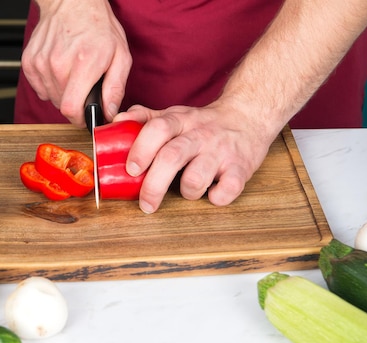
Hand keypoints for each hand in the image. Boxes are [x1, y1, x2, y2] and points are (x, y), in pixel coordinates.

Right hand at [22, 0, 131, 126]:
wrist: (72, 2)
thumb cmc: (98, 27)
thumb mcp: (120, 55)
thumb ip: (115, 88)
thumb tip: (109, 112)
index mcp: (83, 64)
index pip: (71, 109)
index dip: (79, 119)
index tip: (85, 116)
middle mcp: (58, 64)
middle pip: (61, 105)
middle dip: (74, 103)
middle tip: (84, 86)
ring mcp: (41, 62)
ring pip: (50, 97)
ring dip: (62, 93)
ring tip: (72, 74)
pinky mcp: (29, 62)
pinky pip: (39, 88)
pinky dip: (49, 85)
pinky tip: (60, 70)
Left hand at [114, 101, 280, 212]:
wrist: (249, 116)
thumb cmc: (205, 123)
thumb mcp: (175, 115)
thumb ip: (146, 119)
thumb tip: (117, 121)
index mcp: (180, 121)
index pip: (156, 129)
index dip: (141, 150)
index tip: (130, 169)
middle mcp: (199, 135)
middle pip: (171, 157)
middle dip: (153, 185)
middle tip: (146, 202)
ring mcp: (220, 152)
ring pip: (196, 178)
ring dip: (187, 192)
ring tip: (187, 190)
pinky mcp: (240, 168)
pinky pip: (227, 190)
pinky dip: (217, 198)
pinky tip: (213, 193)